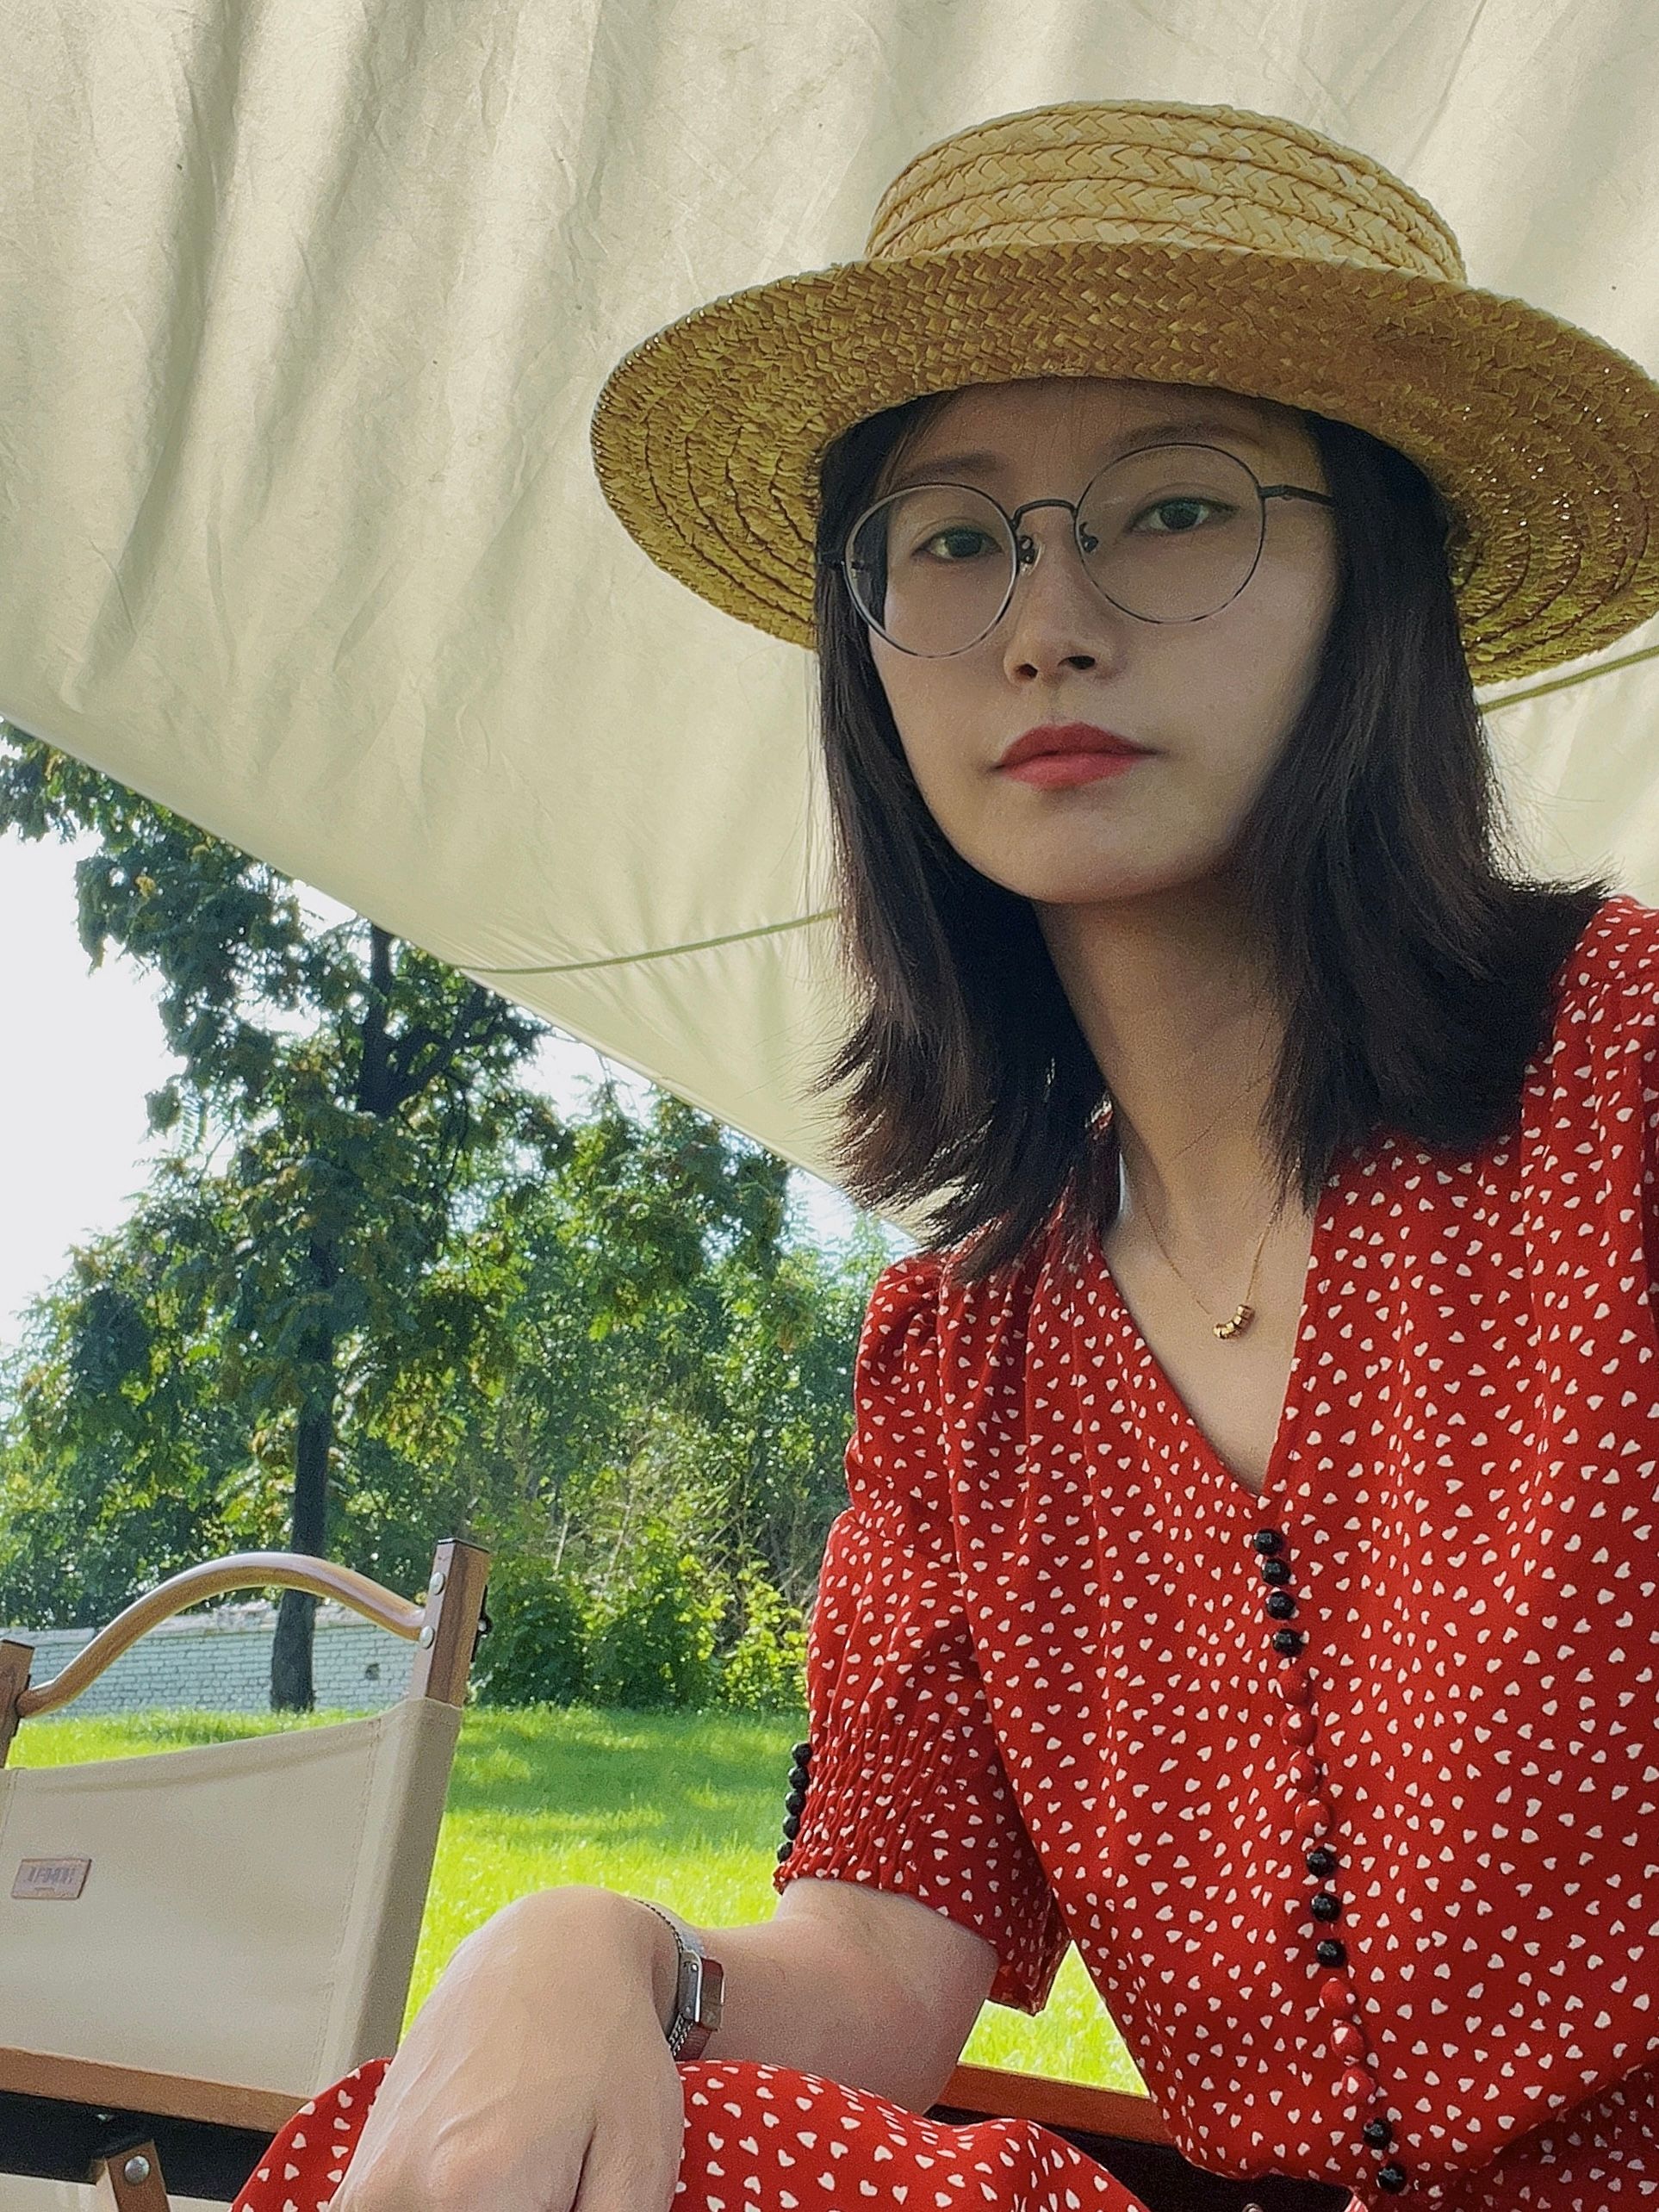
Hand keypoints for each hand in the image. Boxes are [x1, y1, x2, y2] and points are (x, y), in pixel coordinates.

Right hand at [329, 1885, 684, 2211]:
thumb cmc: (609, 2048)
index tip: (570, 2201)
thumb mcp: (640, 2163)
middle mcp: (395, 2195)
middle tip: (557, 2186)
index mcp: (468, 2197)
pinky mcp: (359, 2178)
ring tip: (533, 2185)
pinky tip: (492, 2188)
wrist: (552, 1952)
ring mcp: (366, 2185)